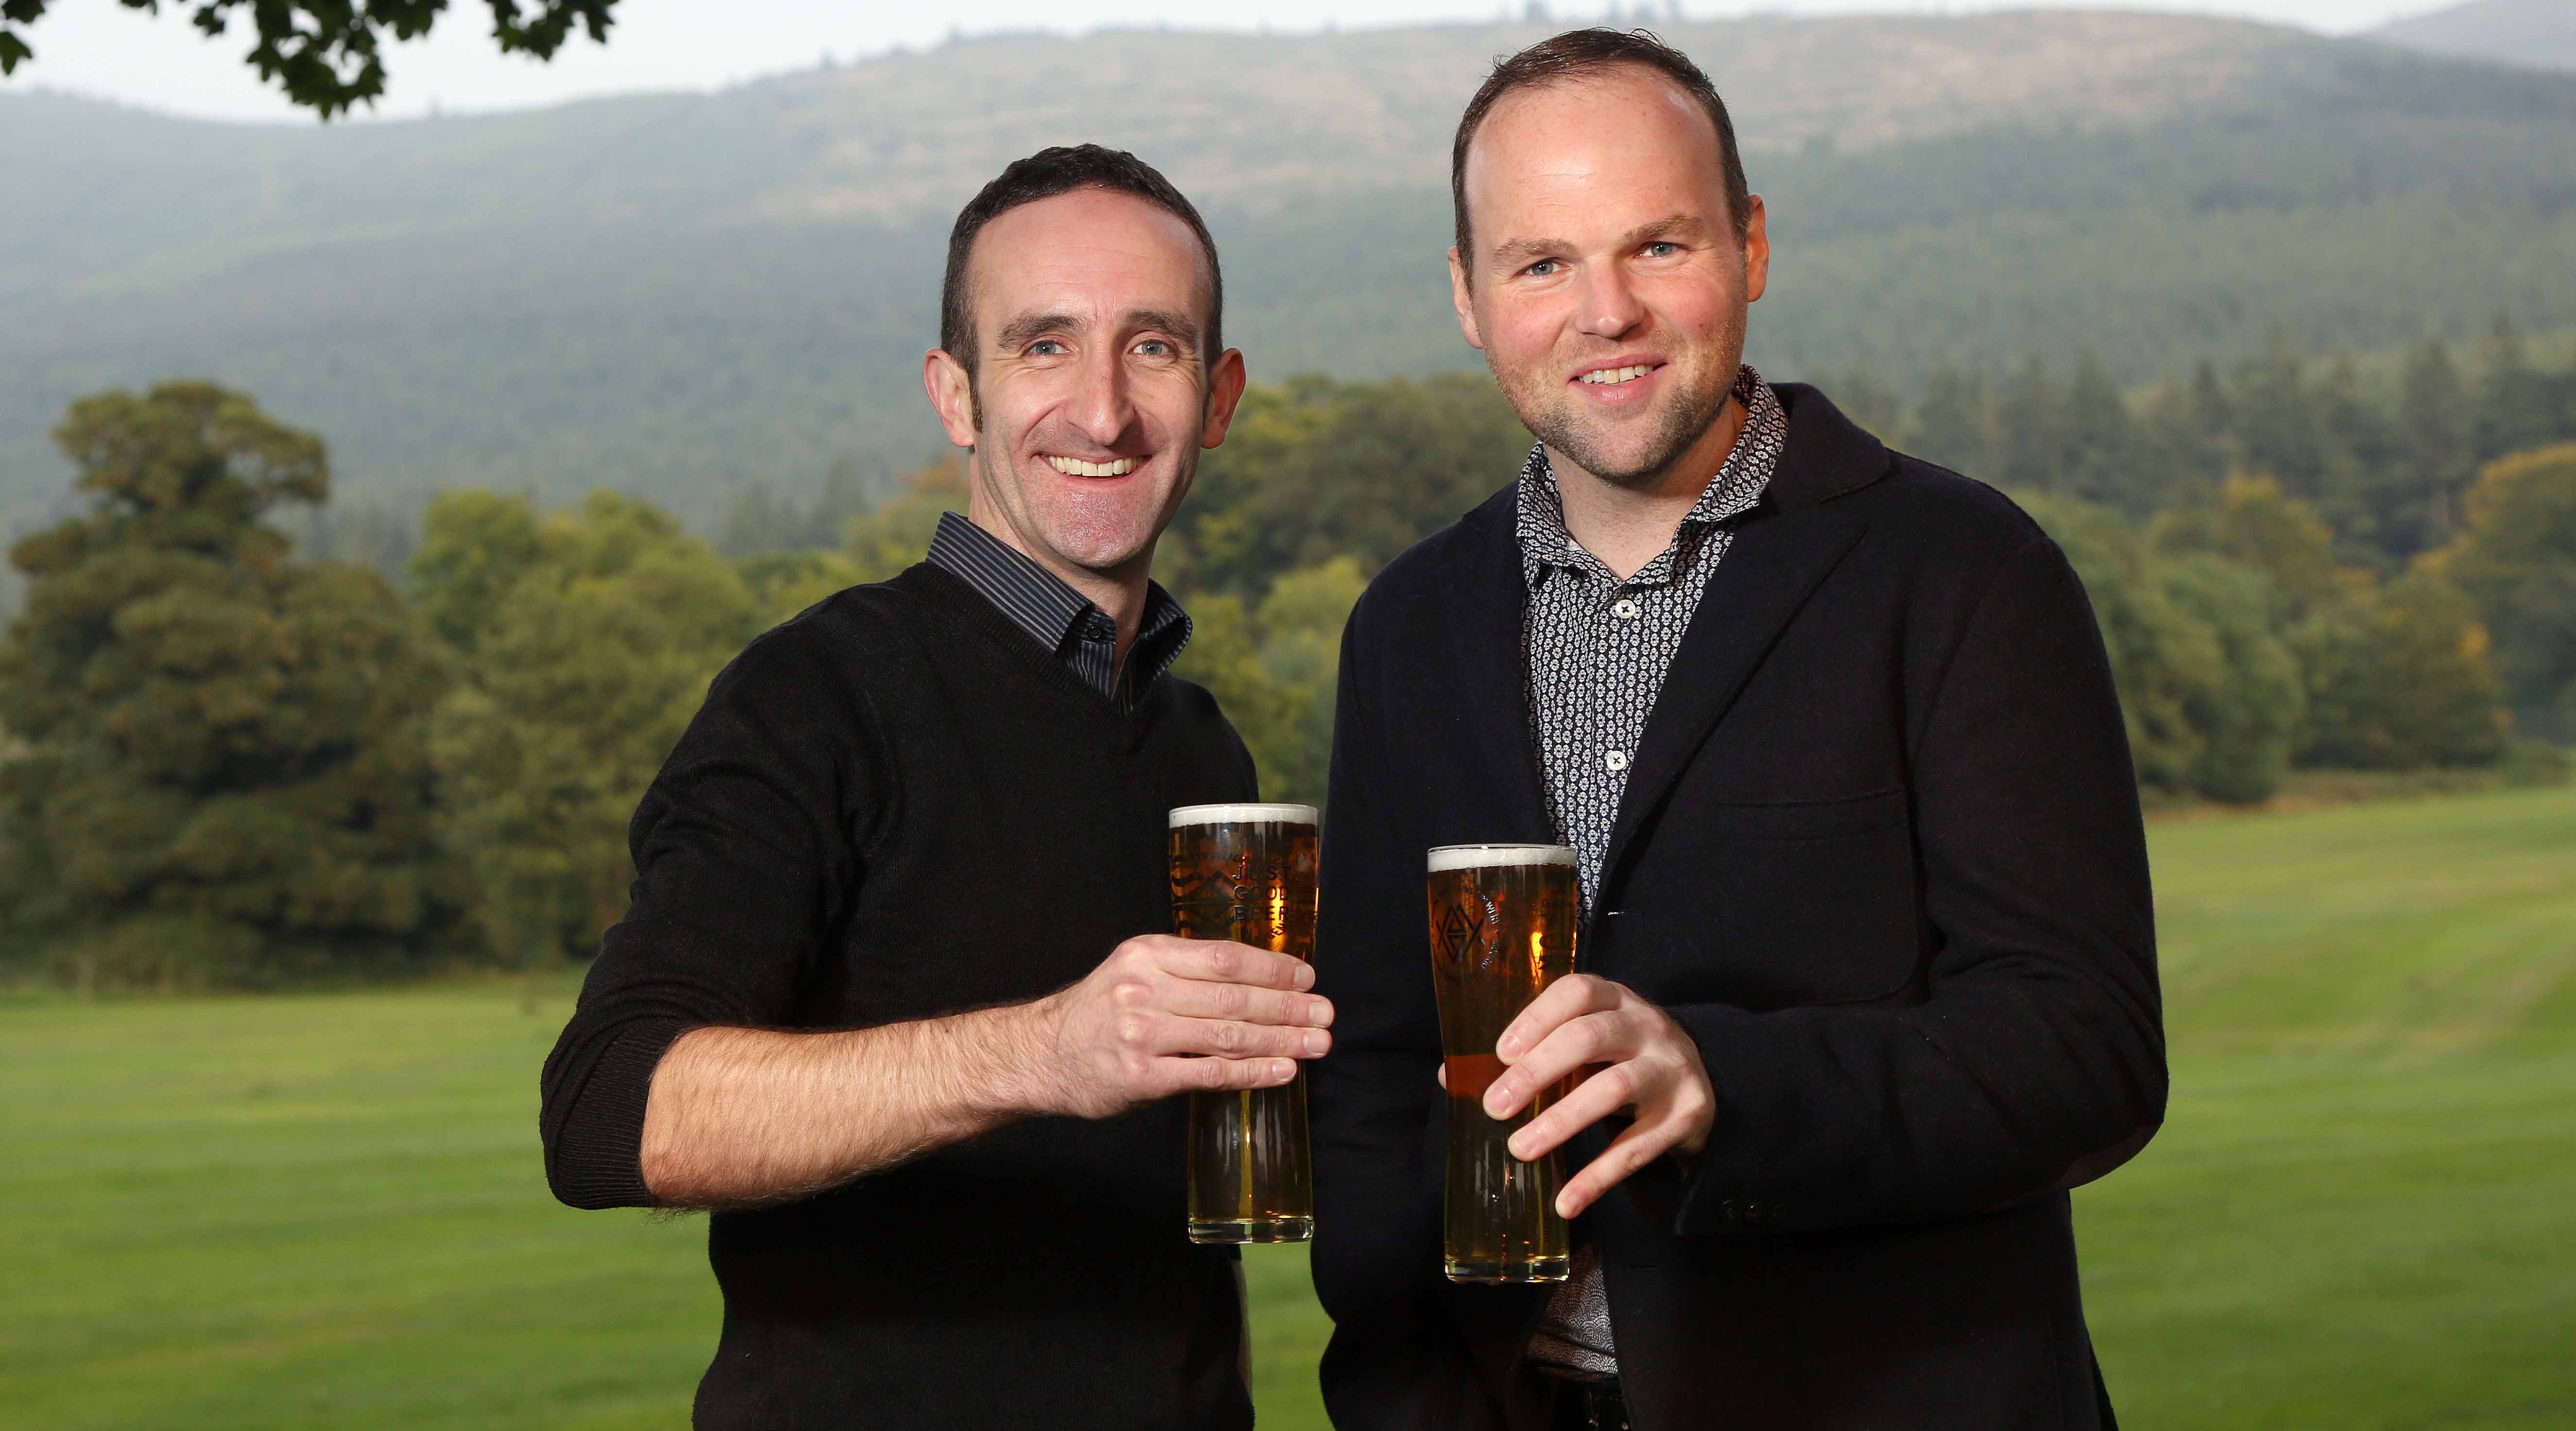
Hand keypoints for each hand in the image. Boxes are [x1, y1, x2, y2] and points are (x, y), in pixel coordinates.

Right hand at [1024, 935, 1331, 1119]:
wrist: (1040, 1054)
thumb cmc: (1097, 1012)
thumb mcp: (1132, 971)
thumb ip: (1184, 969)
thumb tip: (1257, 977)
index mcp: (1147, 955)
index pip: (1225, 957)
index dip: (1272, 968)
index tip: (1307, 977)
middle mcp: (1144, 990)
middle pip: (1233, 996)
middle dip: (1288, 1006)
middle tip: (1325, 1013)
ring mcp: (1142, 1035)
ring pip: (1227, 1035)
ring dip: (1281, 1039)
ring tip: (1317, 1043)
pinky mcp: (1142, 1076)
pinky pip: (1210, 1073)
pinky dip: (1252, 1073)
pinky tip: (1283, 1071)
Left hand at [1477, 974, 1712, 1217]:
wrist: (1702, 1087)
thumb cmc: (1622, 1060)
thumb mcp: (1585, 1046)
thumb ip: (1529, 1054)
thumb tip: (1454, 1077)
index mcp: (1617, 1000)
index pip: (1577, 992)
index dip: (1535, 1018)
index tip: (1499, 1053)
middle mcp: (1648, 1026)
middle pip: (1589, 1037)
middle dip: (1537, 1070)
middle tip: (1496, 1106)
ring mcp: (1671, 1069)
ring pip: (1614, 1087)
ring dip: (1561, 1121)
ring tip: (1520, 1149)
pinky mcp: (1687, 1115)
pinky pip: (1638, 1148)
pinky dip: (1597, 1177)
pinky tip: (1565, 1202)